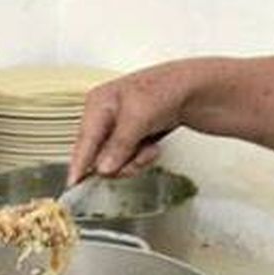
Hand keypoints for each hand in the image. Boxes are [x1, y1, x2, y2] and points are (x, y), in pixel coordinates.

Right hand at [66, 65, 187, 185]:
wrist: (200, 89)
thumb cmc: (168, 89)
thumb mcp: (139, 115)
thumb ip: (119, 144)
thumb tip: (102, 169)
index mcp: (98, 104)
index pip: (84, 140)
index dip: (79, 164)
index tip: (73, 185)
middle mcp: (104, 116)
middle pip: (98, 156)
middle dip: (121, 161)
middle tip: (140, 156)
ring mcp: (119, 129)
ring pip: (114, 162)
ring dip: (135, 161)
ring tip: (151, 149)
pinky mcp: (134, 138)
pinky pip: (128, 160)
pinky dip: (142, 159)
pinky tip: (154, 148)